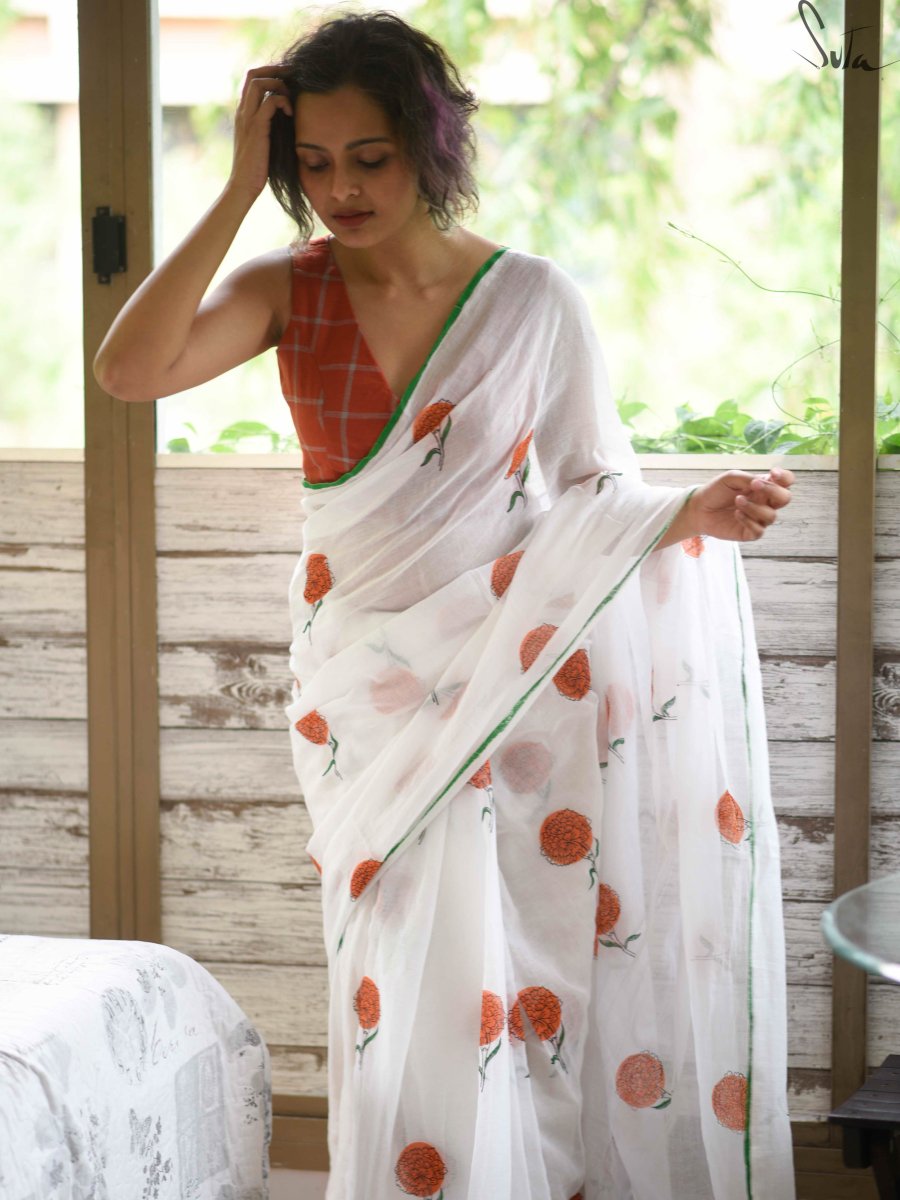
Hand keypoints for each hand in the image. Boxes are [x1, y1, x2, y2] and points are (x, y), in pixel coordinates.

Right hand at [226, 65, 292, 203]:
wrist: (244, 186)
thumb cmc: (257, 169)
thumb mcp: (264, 142)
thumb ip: (270, 127)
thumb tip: (288, 119)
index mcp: (243, 114)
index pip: (251, 80)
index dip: (269, 73)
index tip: (287, 79)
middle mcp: (242, 111)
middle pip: (253, 74)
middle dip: (275, 70)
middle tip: (292, 78)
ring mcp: (247, 118)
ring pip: (259, 83)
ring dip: (279, 84)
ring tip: (291, 96)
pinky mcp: (256, 128)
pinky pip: (270, 101)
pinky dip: (283, 101)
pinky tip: (291, 113)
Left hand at [691, 466, 794, 542]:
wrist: (699, 508)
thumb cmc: (717, 491)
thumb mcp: (731, 478)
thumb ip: (748, 478)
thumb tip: (763, 482)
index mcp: (764, 487)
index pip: (786, 482)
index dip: (785, 478)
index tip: (773, 473)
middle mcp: (765, 503)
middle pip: (785, 498)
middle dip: (773, 491)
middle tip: (754, 486)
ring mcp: (758, 519)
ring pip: (771, 516)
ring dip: (754, 507)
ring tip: (737, 501)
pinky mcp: (749, 532)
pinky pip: (759, 530)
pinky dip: (748, 521)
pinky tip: (736, 514)